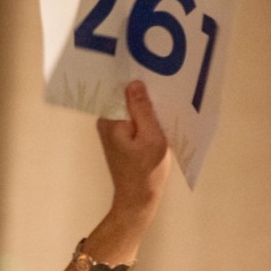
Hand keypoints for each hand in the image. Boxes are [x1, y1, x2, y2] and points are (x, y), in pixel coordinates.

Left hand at [95, 80, 169, 229]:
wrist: (138, 200)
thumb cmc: (147, 171)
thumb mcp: (151, 137)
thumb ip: (142, 110)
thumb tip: (134, 83)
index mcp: (110, 120)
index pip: (118, 89)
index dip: (134, 80)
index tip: (150, 70)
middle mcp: (106, 123)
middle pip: (124, 98)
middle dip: (142, 92)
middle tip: (163, 82)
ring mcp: (112, 131)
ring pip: (130, 109)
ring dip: (145, 106)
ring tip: (163, 98)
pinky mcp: (121, 139)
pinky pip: (133, 120)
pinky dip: (145, 118)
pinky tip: (159, 116)